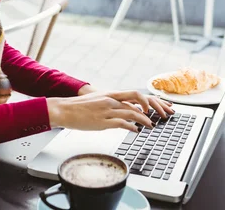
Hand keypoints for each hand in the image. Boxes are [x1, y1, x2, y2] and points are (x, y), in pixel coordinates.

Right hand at [47, 90, 173, 132]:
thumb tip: (125, 110)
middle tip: (160, 115)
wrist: (64, 109)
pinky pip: (121, 123)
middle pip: (137, 100)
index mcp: (111, 94)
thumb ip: (112, 104)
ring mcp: (107, 110)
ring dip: (144, 120)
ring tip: (151, 125)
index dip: (148, 100)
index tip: (155, 108)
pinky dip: (131, 127)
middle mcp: (111, 100)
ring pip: (131, 113)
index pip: (135, 94)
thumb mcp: (98, 100)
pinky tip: (136, 131)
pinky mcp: (102, 121)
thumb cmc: (80, 107)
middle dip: (152, 107)